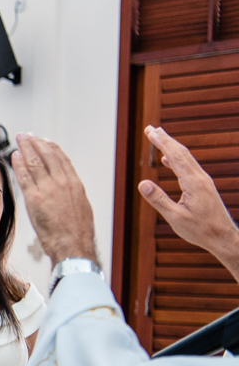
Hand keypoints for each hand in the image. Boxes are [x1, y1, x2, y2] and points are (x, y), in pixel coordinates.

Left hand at [11, 134, 97, 264]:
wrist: (73, 245)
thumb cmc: (78, 234)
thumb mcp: (81, 209)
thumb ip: (72, 197)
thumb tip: (68, 194)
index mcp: (75, 184)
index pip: (62, 160)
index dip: (52, 148)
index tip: (45, 140)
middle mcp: (63, 182)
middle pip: (48, 156)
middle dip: (36, 143)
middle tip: (27, 134)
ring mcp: (49, 189)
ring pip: (35, 162)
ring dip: (26, 148)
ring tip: (19, 138)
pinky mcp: (35, 198)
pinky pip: (25, 176)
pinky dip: (19, 164)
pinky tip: (14, 156)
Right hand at [139, 126, 238, 274]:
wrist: (223, 236)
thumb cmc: (200, 230)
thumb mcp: (175, 218)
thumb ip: (158, 200)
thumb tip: (142, 184)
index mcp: (193, 183)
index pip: (175, 156)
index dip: (162, 142)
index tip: (149, 131)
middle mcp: (200, 177)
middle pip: (182, 152)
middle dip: (165, 139)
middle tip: (150, 129)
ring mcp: (204, 180)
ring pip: (186, 158)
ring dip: (171, 146)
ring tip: (158, 138)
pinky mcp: (204, 186)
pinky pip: (189, 166)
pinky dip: (177, 159)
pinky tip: (168, 160)